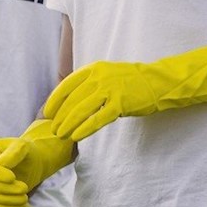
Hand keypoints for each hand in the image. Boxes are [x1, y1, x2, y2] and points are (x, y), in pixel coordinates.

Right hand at [0, 119, 74, 206]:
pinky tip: (22, 203)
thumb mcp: (23, 146)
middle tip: (25, 188)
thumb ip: (14, 152)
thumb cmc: (27, 153)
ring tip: (25, 197)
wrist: (32, 163)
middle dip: (7, 188)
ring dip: (10, 200)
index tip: (12, 177)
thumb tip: (2, 164)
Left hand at [44, 42, 206, 140]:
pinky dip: (84, 128)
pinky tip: (76, 136)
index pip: (65, 85)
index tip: (47, 113)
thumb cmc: (130, 81)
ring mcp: (110, 90)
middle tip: (52, 129)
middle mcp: (98, 78)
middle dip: (59, 116)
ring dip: (68, 124)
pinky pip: (97, 119)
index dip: (54, 100)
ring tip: (60, 135)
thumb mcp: (106, 75)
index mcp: (92, 69)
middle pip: (71, 100)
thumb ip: (88, 84)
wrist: (159, 82)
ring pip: (81, 110)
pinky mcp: (121, 103)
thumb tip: (68, 101)